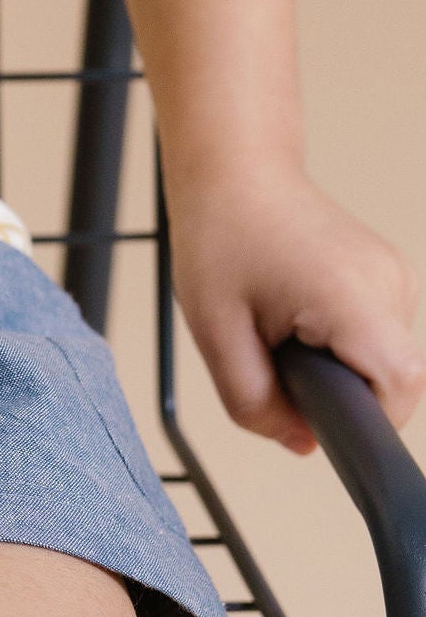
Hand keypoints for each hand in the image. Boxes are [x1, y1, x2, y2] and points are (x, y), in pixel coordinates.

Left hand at [170, 163, 421, 453]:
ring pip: (386, 359)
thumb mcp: (216, 334)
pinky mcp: (391, 271)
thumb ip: (255, 403)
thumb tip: (303, 444)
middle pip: (393, 379)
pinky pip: (380, 334)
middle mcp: (388, 281)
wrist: (235, 172)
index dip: (368, 420)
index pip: (399, 385)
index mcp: (349, 295)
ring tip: (285, 329)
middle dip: (341, 392)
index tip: (320, 418)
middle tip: (280, 361)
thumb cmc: (221, 237)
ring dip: (341, 365)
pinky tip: (302, 316)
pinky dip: (345, 341)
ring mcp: (396, 273)